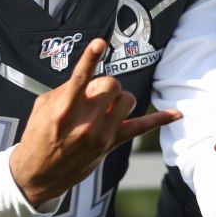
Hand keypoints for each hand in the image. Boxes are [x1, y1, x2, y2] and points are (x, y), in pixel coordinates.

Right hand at [10, 39, 180, 206]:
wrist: (39, 174)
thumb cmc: (39, 135)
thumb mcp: (42, 107)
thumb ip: (65, 89)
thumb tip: (89, 78)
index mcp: (63, 110)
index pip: (80, 78)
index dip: (90, 58)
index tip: (100, 42)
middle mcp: (85, 122)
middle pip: (111, 85)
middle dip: (105, 84)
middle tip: (93, 94)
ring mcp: (101, 135)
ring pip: (127, 99)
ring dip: (118, 98)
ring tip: (104, 106)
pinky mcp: (111, 144)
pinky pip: (141, 127)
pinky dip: (159, 119)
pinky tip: (176, 113)